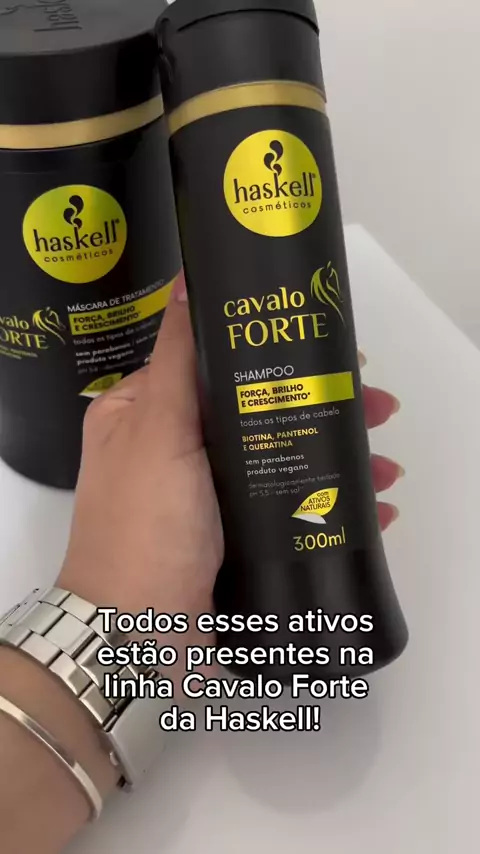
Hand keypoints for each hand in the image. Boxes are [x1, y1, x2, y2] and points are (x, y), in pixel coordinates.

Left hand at [60, 275, 403, 637]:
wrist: (137, 634)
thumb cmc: (142, 525)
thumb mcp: (156, 430)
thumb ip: (177, 360)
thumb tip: (187, 283)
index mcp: (145, 413)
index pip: (215, 364)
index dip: (274, 354)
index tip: (333, 354)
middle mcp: (175, 448)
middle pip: (259, 410)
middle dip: (322, 407)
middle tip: (377, 407)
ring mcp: (207, 495)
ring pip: (281, 457)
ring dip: (337, 457)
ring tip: (385, 466)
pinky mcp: (235, 536)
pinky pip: (288, 507)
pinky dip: (329, 504)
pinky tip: (371, 507)